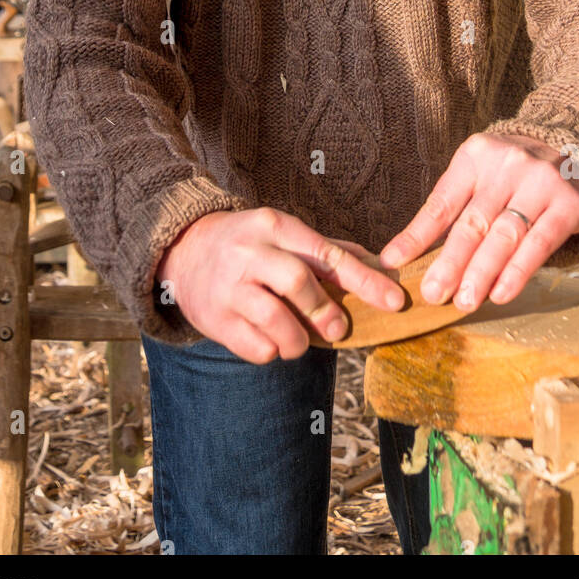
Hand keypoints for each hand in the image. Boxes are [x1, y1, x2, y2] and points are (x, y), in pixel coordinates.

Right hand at [156, 208, 404, 363]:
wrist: (184, 251)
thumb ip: (325, 248)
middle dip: (325, 312)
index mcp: (275, 226)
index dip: (364, 280)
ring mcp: (229, 286)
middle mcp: (250, 252)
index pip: (327, 254)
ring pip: (275, 319)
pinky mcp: (214, 318)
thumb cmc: (248, 245)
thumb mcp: (282, 233)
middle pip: (298, 283)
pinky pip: (254, 346)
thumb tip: (376, 263)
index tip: (394, 300)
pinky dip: (272, 352)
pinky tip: (272, 344)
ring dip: (299, 340)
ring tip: (301, 342)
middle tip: (339, 329)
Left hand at [379, 132, 578, 312]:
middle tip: (432, 294)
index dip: (417, 235)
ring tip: (464, 301)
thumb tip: (407, 256)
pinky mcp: (567, 204)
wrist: (577, 155)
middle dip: (450, 262)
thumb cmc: (514, 177)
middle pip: (472, 222)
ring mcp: (540, 182)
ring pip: (504, 235)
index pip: (442, 202)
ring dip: (481, 273)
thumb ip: (452, 209)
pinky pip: (539, 243)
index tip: (393, 262)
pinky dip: (517, 272)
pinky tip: (500, 294)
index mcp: (476, 157)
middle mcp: (507, 165)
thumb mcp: (480, 177)